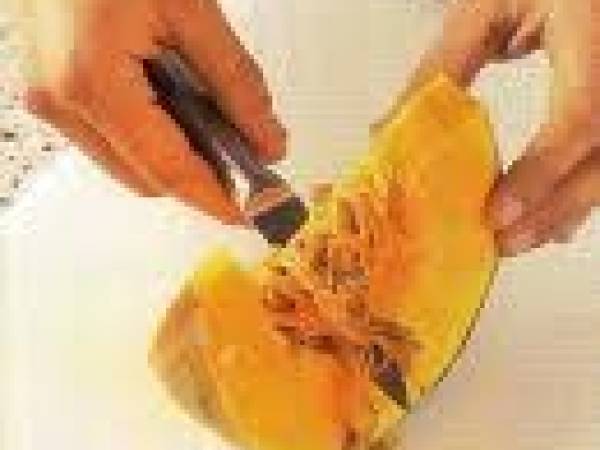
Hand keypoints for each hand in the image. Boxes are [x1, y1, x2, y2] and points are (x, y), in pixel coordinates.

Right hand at [22, 0, 285, 223]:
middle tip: (247, 156)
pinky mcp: (59, 93)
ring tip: (215, 123)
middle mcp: (63, 102)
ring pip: (130, 164)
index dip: (216, 197)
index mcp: (92, 83)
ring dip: (178, 156)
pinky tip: (180, 109)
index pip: (168, 170)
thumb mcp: (191, 11)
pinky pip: (115, 140)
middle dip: (202, 176)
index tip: (252, 212)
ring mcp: (54, 100)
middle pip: (148, 177)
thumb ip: (235, 83)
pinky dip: (155, 136)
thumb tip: (267, 140)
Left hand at [382, 0, 597, 254]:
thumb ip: (442, 67)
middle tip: (503, 241)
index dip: (542, 171)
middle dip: (552, 208)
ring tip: (521, 238)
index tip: (498, 212)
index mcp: (593, 32)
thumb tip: (390, 130)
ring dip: (566, 209)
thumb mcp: (484, 10)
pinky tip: (555, 216)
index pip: (581, 115)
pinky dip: (580, 191)